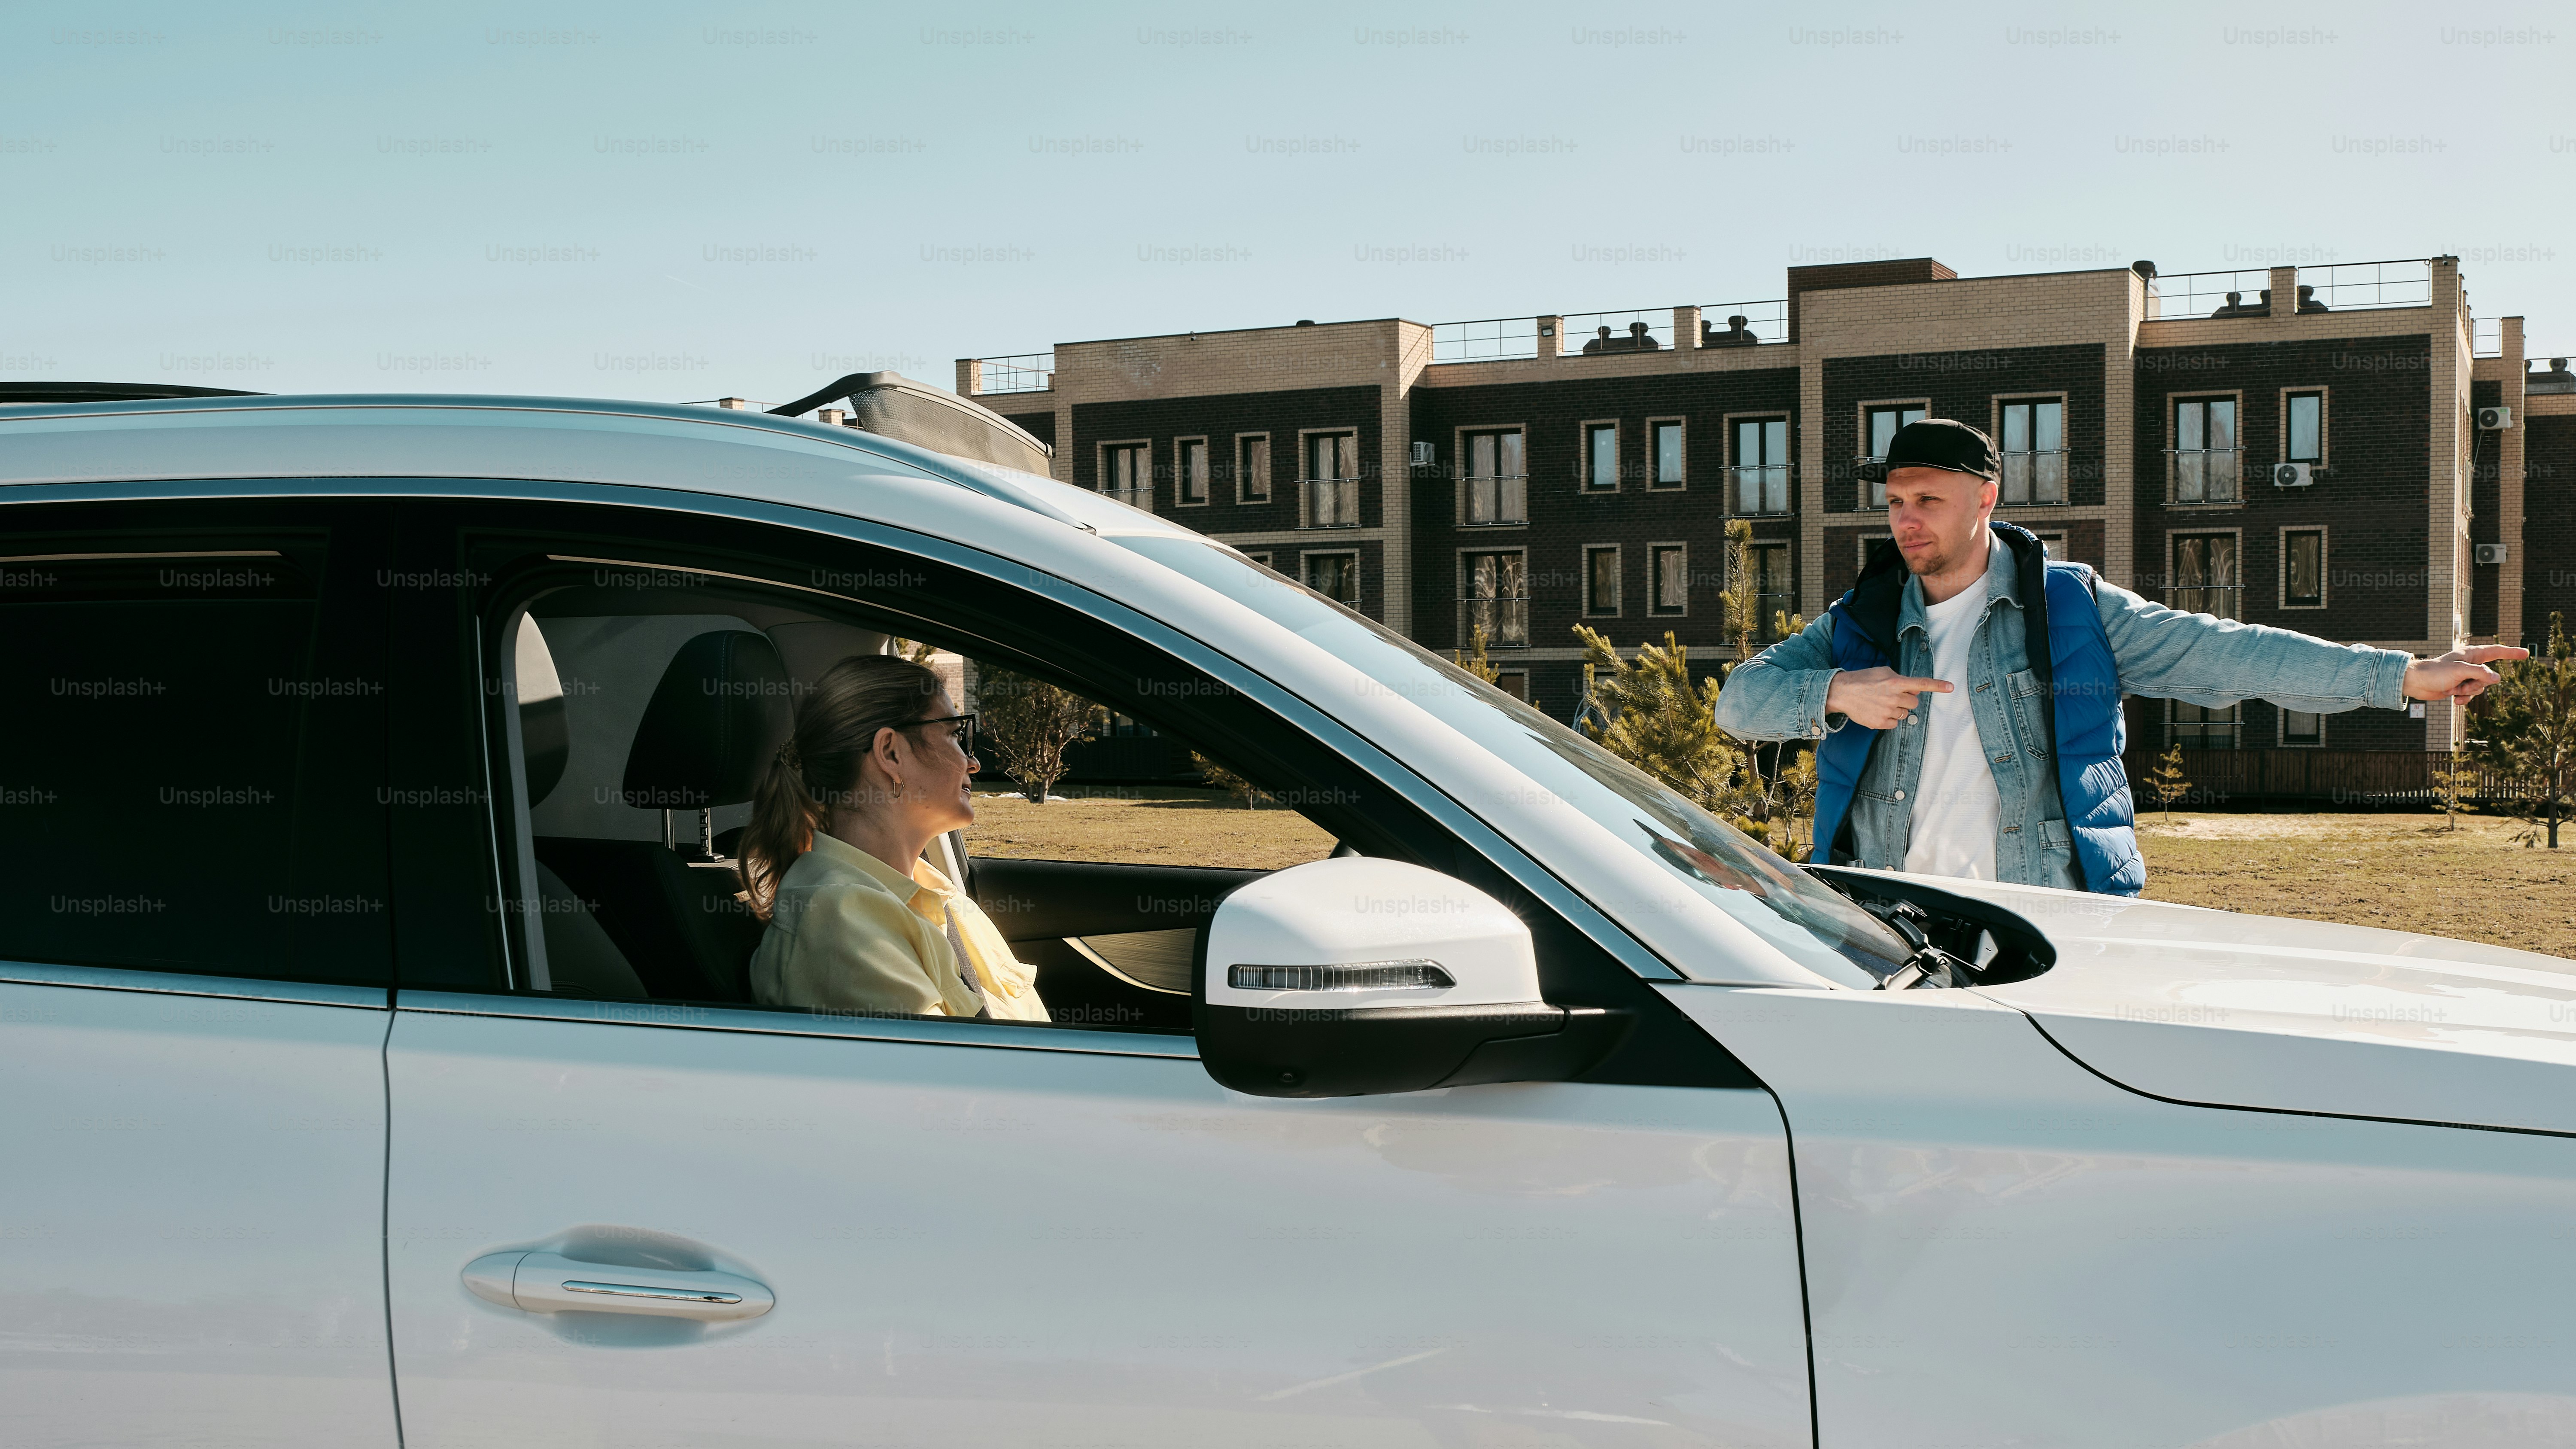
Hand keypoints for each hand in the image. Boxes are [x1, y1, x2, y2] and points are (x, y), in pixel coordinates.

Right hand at [1826, 667, 1952, 729]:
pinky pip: (1895, 723)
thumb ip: (1900, 679)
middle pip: (1914, 703)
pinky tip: (1877, 711)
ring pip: (1905, 714)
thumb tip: (1912, 689)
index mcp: (1895, 682)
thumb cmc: (1863, 680)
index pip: (1921, 684)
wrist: (1841, 692)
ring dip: (1897, 709)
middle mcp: (1893, 697)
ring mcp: (1888, 712)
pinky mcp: (1880, 723)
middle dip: (1907, 700)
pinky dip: (1889, 718)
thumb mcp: (1883, 672)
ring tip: (1881, 703)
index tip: (1951, 687)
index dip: (1937, 686)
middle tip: (1893, 695)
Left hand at [2403, 645, 2527, 702]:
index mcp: (2471, 654)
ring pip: (2481, 687)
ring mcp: (2465, 676)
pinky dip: (2464, 699)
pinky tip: (2453, 699)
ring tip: (2454, 689)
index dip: (2511, 653)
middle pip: (2489, 676)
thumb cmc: (2435, 672)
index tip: (2526, 653)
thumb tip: (2497, 679)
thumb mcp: (2460, 671)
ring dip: (2469, 692)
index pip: (2496, 651)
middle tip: (2461, 683)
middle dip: (2478, 684)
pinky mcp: (2459, 687)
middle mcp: (2470, 664)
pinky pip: (2471, 695)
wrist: (2415, 683)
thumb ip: (2480, 673)